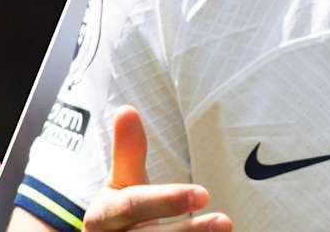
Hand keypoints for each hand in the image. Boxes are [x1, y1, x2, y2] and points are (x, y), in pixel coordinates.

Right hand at [82, 106, 232, 230]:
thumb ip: (128, 152)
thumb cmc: (121, 212)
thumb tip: (127, 109)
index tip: (203, 194)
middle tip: (224, 221)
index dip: (167, 200)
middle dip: (187, 231)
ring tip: (226, 227)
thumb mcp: (121, 183)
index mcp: (103, 217)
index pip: (134, 206)